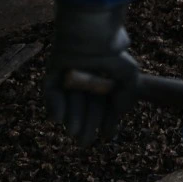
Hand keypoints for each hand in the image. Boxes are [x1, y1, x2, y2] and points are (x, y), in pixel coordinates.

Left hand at [43, 2, 139, 147]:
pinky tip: (58, 119)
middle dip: (86, 125)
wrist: (93, 37)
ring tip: (73, 134)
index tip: (107, 137)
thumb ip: (125, 99)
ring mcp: (70, 75)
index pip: (105, 104)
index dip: (107, 121)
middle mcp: (88, 78)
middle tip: (83, 143)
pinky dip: (54, 105)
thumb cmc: (114, 56)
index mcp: (106, 79)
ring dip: (71, 118)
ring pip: (70, 102)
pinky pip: (52, 91)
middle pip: (87, 106)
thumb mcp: (130, 80)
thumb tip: (117, 117)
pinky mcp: (53, 72)